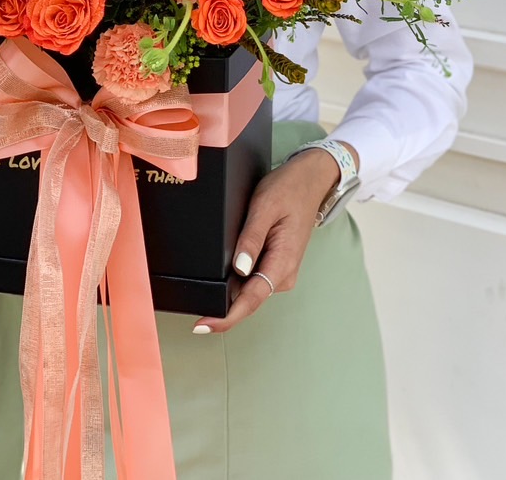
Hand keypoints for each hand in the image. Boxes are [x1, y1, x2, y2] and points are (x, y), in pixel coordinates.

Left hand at [191, 144, 353, 334]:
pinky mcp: (276, 264)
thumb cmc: (288, 189)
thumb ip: (251, 239)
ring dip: (229, 292)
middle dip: (222, 305)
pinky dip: (236, 280)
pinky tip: (224, 271)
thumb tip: (239, 268)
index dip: (226, 316)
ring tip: (207, 282)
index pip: (252, 299)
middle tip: (194, 306)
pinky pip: (253, 279)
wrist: (310, 180)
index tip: (204, 325)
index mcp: (283, 262)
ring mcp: (280, 270)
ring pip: (249, 290)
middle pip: (248, 299)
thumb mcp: (264, 207)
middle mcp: (284, 273)